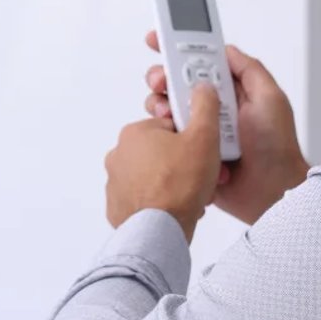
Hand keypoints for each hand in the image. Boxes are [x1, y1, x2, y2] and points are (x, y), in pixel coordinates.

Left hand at [104, 84, 224, 240]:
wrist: (159, 231)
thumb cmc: (180, 184)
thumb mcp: (203, 137)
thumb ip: (204, 107)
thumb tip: (202, 88)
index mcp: (135, 132)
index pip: (170, 127)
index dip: (192, 140)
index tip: (204, 153)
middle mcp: (119, 154)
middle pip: (163, 153)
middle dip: (186, 165)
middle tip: (203, 178)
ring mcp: (116, 182)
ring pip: (155, 177)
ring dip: (176, 185)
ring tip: (194, 197)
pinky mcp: (118, 206)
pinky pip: (145, 199)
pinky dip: (161, 203)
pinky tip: (177, 210)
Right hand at [144, 32, 310, 224]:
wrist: (271, 193)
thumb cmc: (277, 148)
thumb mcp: (270, 99)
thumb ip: (249, 70)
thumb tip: (226, 49)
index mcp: (229, 92)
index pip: (199, 64)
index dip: (177, 50)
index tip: (159, 40)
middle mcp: (211, 109)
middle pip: (175, 84)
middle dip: (162, 78)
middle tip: (161, 82)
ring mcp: (199, 131)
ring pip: (166, 110)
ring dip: (162, 106)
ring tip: (172, 115)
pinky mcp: (189, 152)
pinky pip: (166, 139)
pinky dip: (164, 134)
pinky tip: (175, 136)